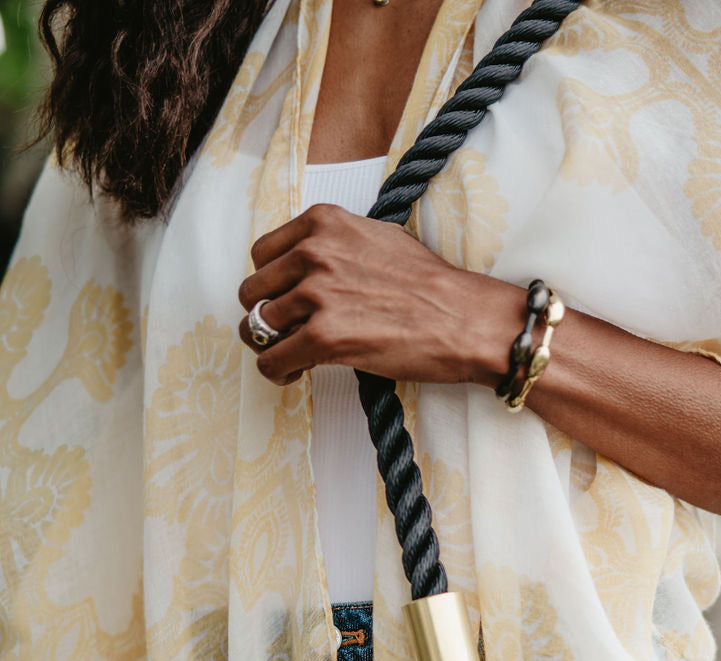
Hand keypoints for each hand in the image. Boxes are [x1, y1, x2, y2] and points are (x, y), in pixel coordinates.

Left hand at [237, 204, 517, 386]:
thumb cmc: (430, 285)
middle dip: (266, 315)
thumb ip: (335, 245)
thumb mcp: (376, 238)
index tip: (286, 301)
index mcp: (323, 223)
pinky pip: (272, 359)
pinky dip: (277, 372)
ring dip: (271, 346)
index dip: (271, 283)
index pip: (263, 253)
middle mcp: (313, 252)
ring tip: (294, 357)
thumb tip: (309, 265)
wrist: (463, 319)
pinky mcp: (322, 337)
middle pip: (253, 290)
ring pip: (257, 326)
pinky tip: (295, 373)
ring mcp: (316, 294)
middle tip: (288, 333)